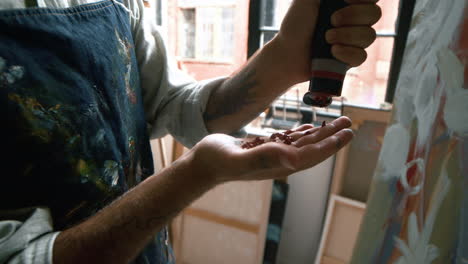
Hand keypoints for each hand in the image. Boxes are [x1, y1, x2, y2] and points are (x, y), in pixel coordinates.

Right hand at [189, 116, 353, 183]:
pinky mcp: (266, 147)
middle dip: (332, 137)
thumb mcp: (238, 159)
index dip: (329, 146)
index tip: (345, 135)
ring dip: (322, 133)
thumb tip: (292, 159)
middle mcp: (279, 161)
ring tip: (337, 122)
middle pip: (312, 149)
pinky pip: (290, 140)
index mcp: (277, 165)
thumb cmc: (216, 162)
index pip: (310, 156)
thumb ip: (264, 158)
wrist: (202, 163)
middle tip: (349, 124)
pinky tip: (311, 127)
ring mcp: (273, 154)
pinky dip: (303, 133)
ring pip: (303, 143)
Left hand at [274, 0, 380, 83]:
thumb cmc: (295, 24)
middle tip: (331, 21)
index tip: (346, 0)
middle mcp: (354, 20)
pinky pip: (362, 56)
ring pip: (369, 36)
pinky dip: (347, 53)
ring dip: (347, 36)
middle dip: (354, 16)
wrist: (287, 53)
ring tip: (326, 39)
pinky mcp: (350, 59)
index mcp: (346, 2)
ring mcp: (354, 41)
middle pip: (375, 14)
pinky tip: (333, 52)